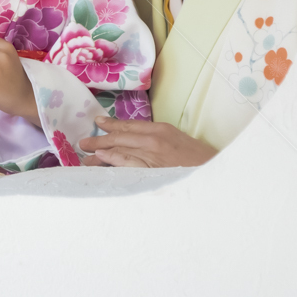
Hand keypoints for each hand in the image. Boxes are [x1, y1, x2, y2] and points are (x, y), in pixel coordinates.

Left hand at [77, 117, 216, 167]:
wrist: (212, 174)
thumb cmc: (198, 159)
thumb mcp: (178, 140)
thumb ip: (159, 137)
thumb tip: (139, 139)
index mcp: (161, 130)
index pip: (130, 126)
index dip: (112, 124)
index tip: (99, 123)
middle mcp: (154, 140)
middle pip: (120, 137)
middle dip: (100, 139)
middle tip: (84, 142)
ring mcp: (152, 156)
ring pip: (120, 150)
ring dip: (101, 152)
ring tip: (87, 156)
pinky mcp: (151, 172)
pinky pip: (128, 165)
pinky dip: (113, 161)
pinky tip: (102, 159)